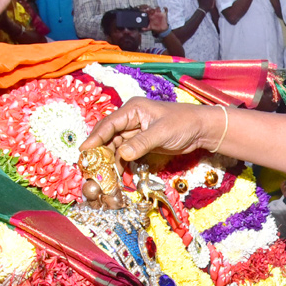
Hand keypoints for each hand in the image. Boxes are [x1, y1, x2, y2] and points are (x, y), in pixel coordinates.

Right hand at [83, 98, 223, 162]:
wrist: (201, 129)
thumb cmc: (183, 123)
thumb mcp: (162, 133)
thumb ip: (141, 143)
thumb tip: (121, 154)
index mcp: (133, 109)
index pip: (109, 124)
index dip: (95, 137)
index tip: (84, 151)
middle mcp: (130, 119)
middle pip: (108, 136)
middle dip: (99, 151)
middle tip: (90, 167)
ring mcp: (135, 131)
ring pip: (116, 146)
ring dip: (110, 160)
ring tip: (105, 175)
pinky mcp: (141, 142)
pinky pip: (126, 153)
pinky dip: (122, 163)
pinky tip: (119, 174)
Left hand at [145, 6, 168, 33]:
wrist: (161, 29)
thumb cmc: (155, 27)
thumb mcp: (150, 28)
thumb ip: (146, 28)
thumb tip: (142, 28)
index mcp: (150, 15)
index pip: (148, 11)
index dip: (146, 10)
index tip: (145, 10)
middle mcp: (154, 13)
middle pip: (152, 8)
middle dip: (151, 8)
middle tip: (151, 9)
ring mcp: (159, 13)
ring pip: (158, 8)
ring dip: (157, 8)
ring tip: (157, 10)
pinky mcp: (164, 14)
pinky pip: (165, 10)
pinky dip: (165, 8)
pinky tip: (164, 8)